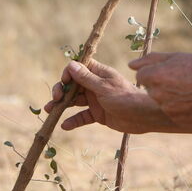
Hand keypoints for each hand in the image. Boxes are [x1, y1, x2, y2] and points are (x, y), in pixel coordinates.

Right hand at [44, 59, 171, 133]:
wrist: (142, 117)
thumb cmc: (125, 97)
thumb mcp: (104, 87)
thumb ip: (86, 78)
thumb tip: (71, 65)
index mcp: (98, 73)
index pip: (78, 68)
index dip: (68, 74)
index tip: (65, 82)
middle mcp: (95, 85)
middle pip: (73, 85)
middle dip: (62, 90)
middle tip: (56, 99)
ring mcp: (95, 100)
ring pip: (74, 101)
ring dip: (62, 105)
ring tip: (50, 111)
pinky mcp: (97, 114)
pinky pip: (82, 116)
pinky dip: (73, 120)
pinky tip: (65, 125)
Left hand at [130, 52, 191, 123]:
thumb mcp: (175, 56)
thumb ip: (150, 59)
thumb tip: (131, 64)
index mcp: (155, 77)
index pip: (141, 75)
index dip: (153, 71)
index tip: (168, 70)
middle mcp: (158, 95)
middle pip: (150, 89)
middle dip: (160, 84)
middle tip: (180, 79)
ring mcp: (167, 109)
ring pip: (160, 101)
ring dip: (168, 96)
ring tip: (188, 88)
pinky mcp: (177, 119)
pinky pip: (171, 112)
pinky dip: (178, 106)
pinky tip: (191, 99)